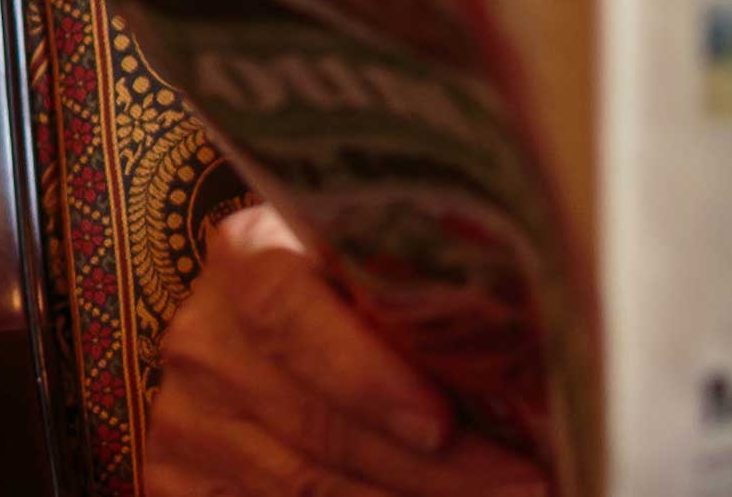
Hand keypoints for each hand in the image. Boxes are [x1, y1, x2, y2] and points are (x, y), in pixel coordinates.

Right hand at [146, 203, 547, 496]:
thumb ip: (422, 291)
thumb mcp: (371, 263)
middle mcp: (204, 340)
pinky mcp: (180, 483)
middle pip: (315, 423)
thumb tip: (551, 345)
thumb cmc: (353, 284)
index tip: (441, 422)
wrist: (259, 327)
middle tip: (523, 482)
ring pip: (302, 485)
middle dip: (431, 468)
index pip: (293, 316)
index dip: (365, 377)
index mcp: (248, 258)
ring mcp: (186, 421)